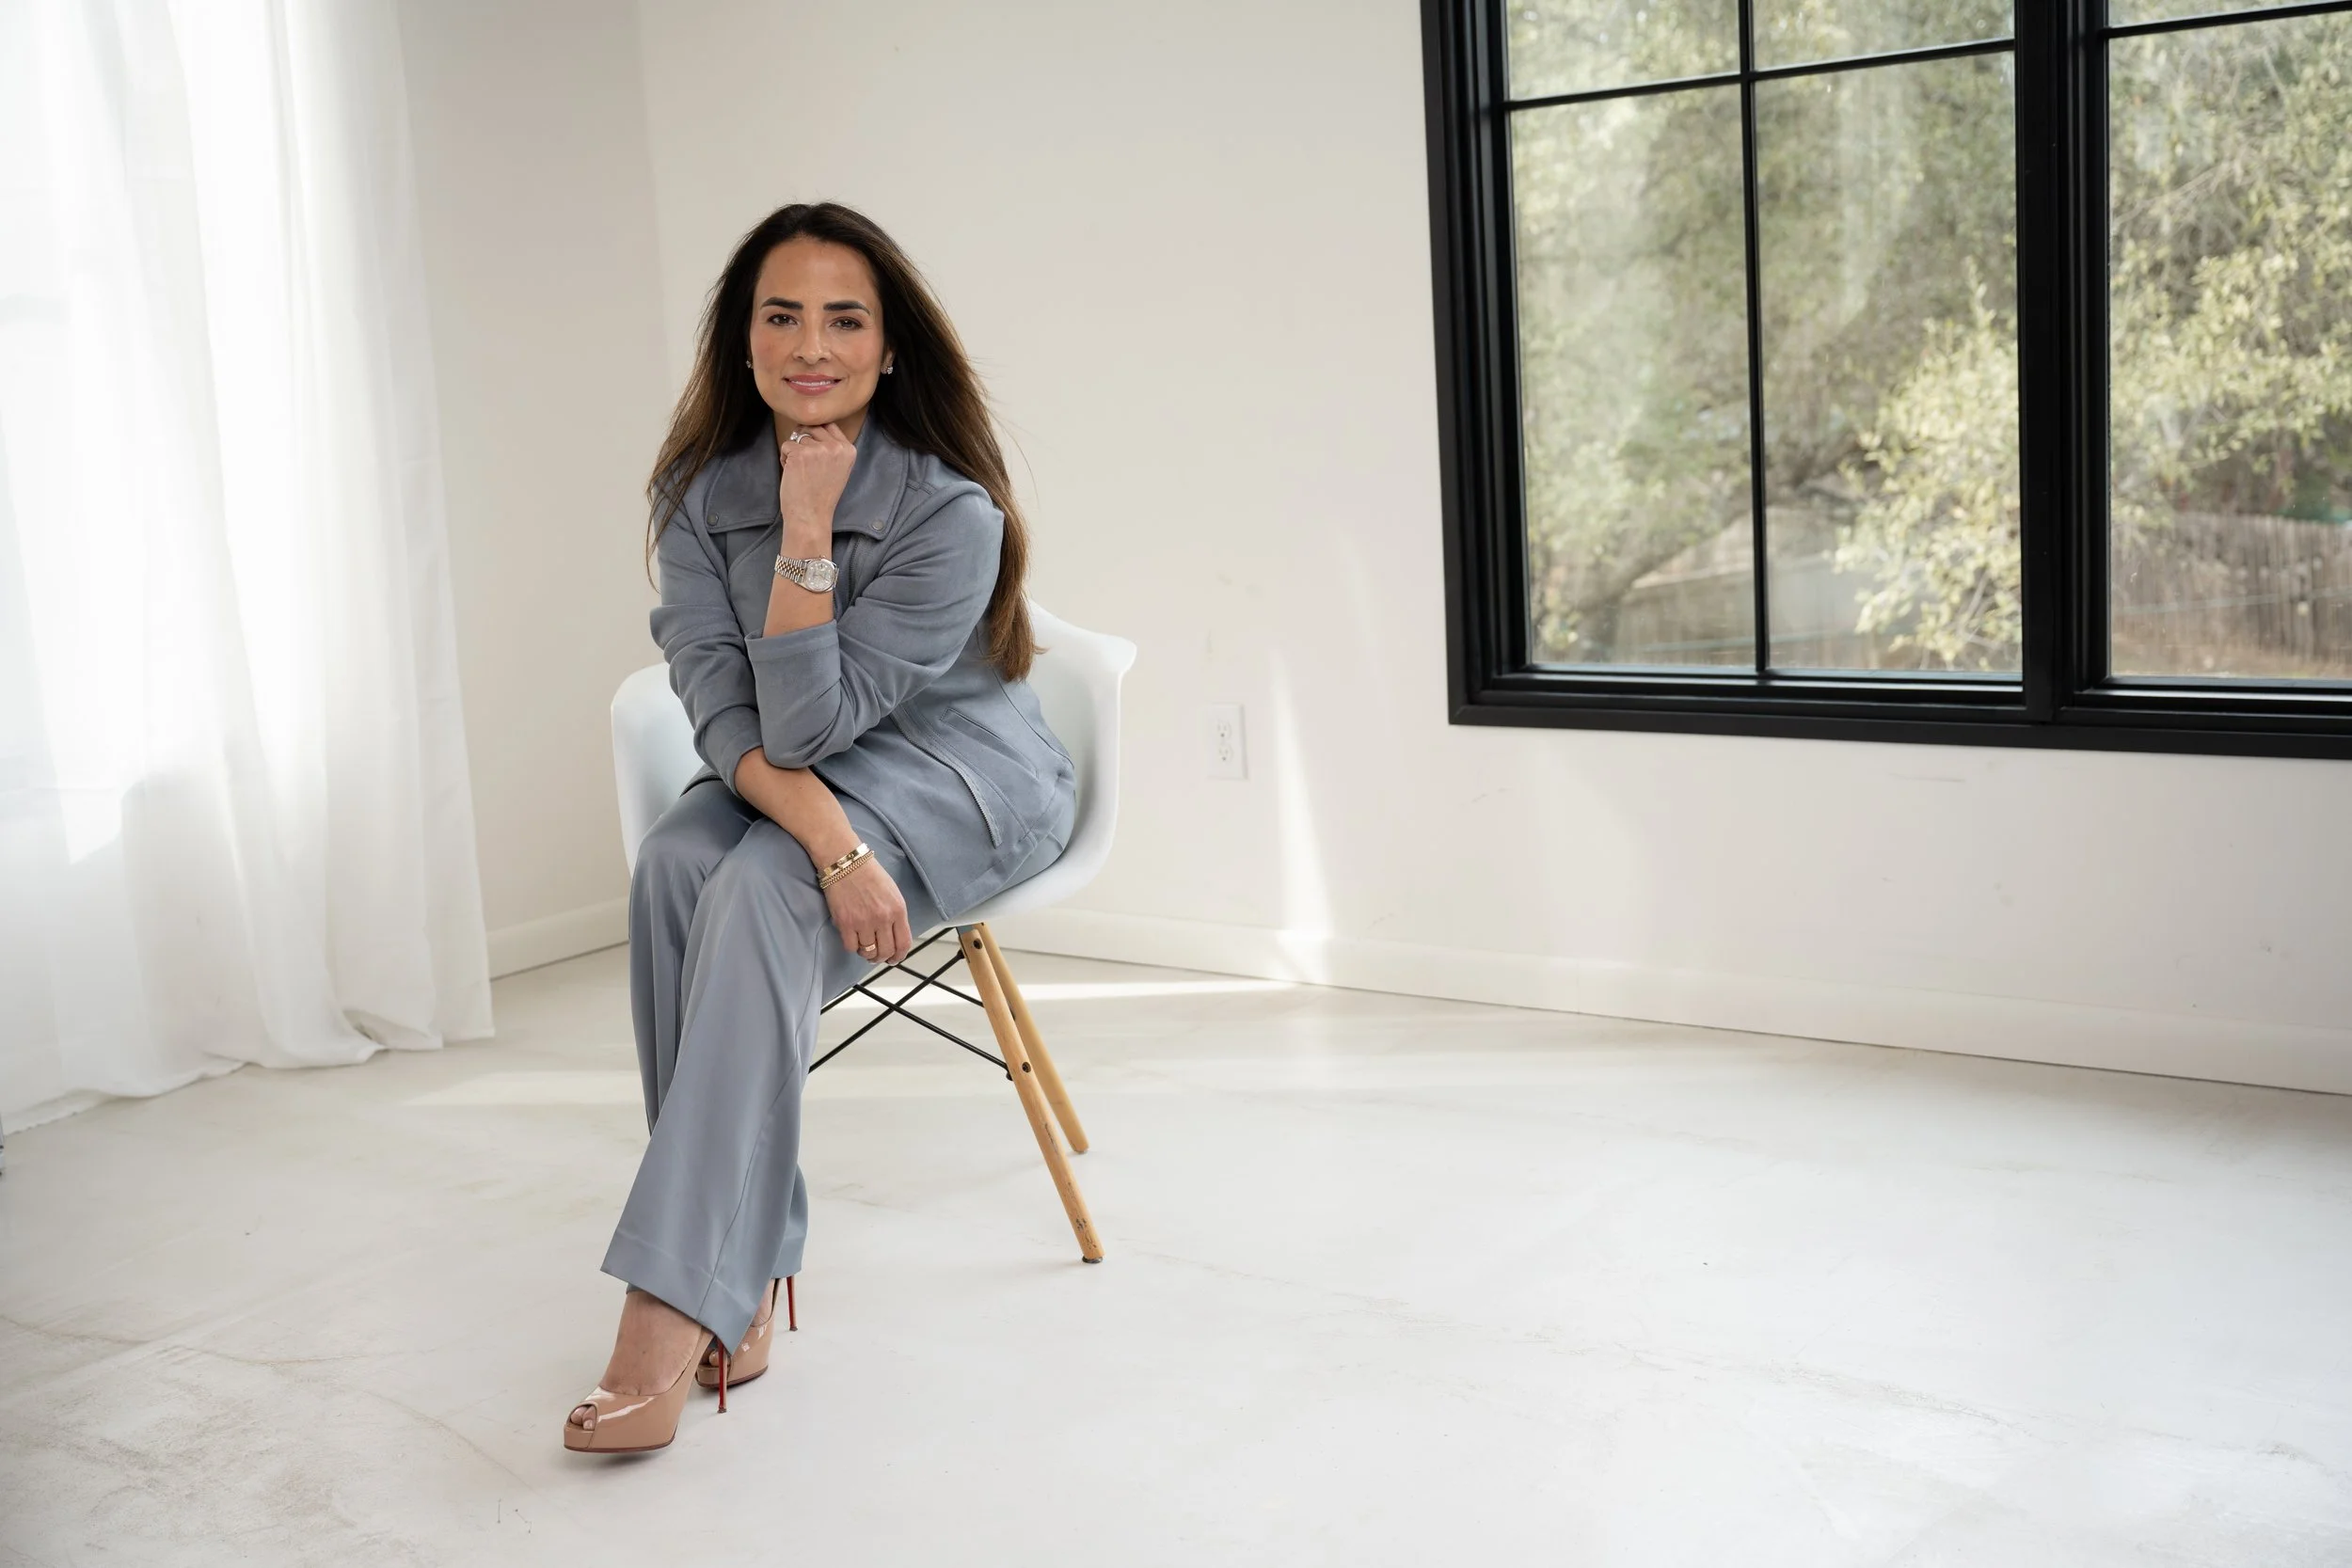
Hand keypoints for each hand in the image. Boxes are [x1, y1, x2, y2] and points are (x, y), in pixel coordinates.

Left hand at [777, 422, 856, 542]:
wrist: (811, 516)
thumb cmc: (821, 495)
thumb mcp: (838, 468)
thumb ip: (832, 448)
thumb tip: (811, 426)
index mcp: (849, 449)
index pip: (829, 424)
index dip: (816, 434)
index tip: (814, 453)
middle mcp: (836, 447)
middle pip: (812, 426)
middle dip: (803, 441)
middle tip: (805, 464)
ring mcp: (818, 449)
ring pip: (798, 436)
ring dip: (794, 450)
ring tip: (800, 471)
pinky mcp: (800, 454)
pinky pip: (786, 445)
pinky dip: (785, 458)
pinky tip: (793, 473)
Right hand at [823, 854, 911, 966]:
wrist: (846, 862)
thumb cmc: (869, 874)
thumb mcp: (892, 893)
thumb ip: (896, 915)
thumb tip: (893, 936)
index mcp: (898, 910)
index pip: (903, 943)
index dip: (899, 956)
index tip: (894, 959)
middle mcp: (883, 918)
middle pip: (886, 951)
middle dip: (882, 958)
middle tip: (876, 957)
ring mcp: (864, 922)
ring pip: (868, 952)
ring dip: (866, 953)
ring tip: (864, 947)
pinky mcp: (845, 923)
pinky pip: (851, 946)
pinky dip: (852, 946)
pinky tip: (853, 939)